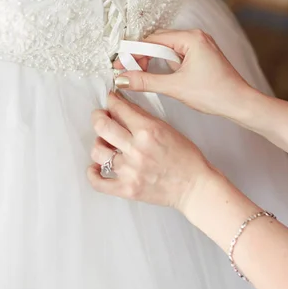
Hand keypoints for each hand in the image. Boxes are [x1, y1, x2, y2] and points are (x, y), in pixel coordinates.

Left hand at [88, 92, 214, 211]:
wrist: (194, 186)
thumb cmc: (186, 158)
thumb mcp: (167, 128)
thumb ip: (143, 116)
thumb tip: (123, 103)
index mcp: (148, 131)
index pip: (119, 109)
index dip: (111, 101)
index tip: (109, 100)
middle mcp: (136, 149)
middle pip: (101, 126)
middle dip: (97, 117)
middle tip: (99, 116)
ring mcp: (130, 171)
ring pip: (97, 151)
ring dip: (99, 145)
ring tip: (105, 144)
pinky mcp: (127, 189)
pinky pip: (98, 182)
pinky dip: (93, 173)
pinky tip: (97, 167)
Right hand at [115, 29, 252, 118]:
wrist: (239, 103)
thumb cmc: (216, 93)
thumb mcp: (175, 87)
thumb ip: (146, 81)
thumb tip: (124, 79)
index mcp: (191, 38)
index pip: (152, 41)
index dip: (133, 53)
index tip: (120, 65)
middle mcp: (196, 36)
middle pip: (158, 42)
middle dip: (141, 56)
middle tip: (127, 71)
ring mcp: (199, 45)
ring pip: (166, 49)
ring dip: (152, 61)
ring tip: (140, 76)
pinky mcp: (200, 55)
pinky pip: (176, 55)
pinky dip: (165, 64)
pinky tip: (158, 76)